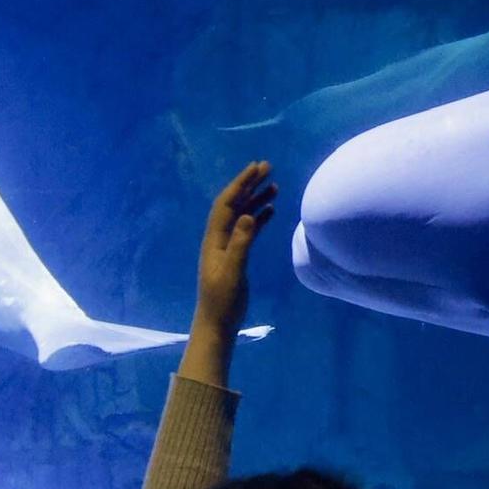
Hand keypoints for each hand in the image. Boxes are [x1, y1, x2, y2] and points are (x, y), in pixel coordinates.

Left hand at [195, 161, 275, 337]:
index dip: (240, 185)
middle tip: (267, 166)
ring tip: (273, 184)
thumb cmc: (223, 301)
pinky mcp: (236, 256)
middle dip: (249, 184)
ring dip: (256, 199)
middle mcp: (219, 238)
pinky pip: (248, 230)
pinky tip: (270, 209)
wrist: (217, 323)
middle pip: (234, 204)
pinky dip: (258, 217)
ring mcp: (227, 246)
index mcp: (214, 240)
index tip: (255, 169)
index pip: (226, 205)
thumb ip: (240, 245)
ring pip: (242, 215)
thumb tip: (248, 216)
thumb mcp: (233, 273)